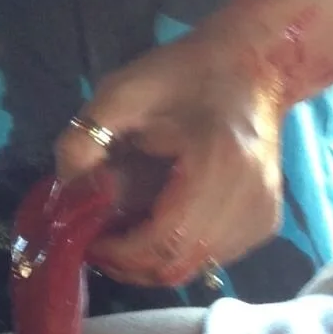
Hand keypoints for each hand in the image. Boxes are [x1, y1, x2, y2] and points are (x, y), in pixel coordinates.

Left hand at [53, 29, 287, 288]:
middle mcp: (251, 200)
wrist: (254, 66)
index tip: (86, 238)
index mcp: (220, 164)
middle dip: (128, 262)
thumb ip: (84, 141)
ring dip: (150, 259)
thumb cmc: (187, 73)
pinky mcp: (266, 224)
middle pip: (177, 264)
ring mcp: (263, 216)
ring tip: (123, 229)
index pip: (165, 240)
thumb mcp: (122, 92)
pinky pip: (210, 258)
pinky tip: (157, 222)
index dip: (118, 252)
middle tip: (97, 240)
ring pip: (193, 268)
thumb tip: (66, 195)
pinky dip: (177, 251)